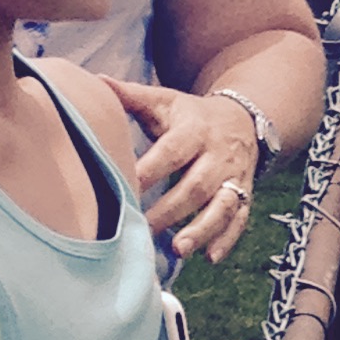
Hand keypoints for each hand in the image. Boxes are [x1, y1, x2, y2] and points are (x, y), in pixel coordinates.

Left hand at [111, 83, 258, 262]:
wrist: (243, 117)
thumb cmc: (189, 114)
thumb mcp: (164, 100)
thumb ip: (130, 96)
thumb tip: (94, 80)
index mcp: (194, 129)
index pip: (172, 151)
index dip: (150, 170)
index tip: (126, 187)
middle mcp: (217, 154)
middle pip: (196, 185)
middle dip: (171, 210)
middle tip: (143, 230)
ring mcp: (233, 176)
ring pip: (222, 205)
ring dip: (202, 229)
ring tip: (179, 249)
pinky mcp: (244, 193)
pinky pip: (239, 218)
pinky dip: (227, 240)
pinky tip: (210, 259)